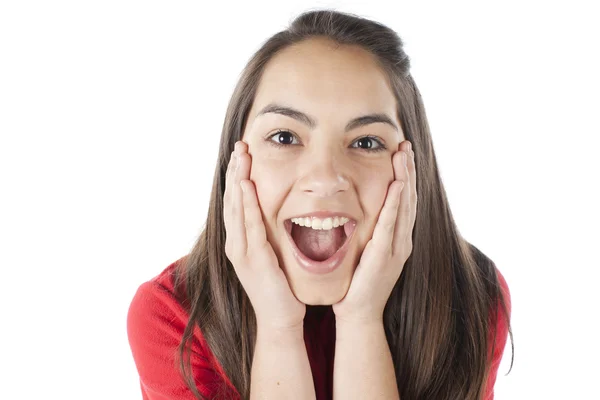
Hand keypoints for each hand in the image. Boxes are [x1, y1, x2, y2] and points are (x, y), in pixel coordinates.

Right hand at [224, 140, 305, 330]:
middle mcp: (236, 244)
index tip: (241, 154)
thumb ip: (268, 233)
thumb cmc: (280, 287)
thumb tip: (275, 212)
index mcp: (239, 241)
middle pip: (233, 200)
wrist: (280, 319)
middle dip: (236, 171)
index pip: (236, 202)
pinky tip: (247, 186)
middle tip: (240, 146)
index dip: (237, 177)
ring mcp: (242, 252)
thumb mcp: (271, 254)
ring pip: (237, 208)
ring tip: (241, 157)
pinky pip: (250, 226)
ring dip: (239, 180)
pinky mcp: (254, 259)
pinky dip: (247, 204)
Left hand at [332, 140, 416, 323]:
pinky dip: (394, 205)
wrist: (358, 312)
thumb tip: (355, 206)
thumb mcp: (365, 249)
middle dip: (408, 170)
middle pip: (409, 199)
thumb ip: (367, 229)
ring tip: (404, 156)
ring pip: (404, 207)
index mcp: (398, 238)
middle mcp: (402, 240)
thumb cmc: (358, 282)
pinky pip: (390, 226)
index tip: (402, 153)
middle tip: (405, 145)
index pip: (404, 201)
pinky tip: (397, 187)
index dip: (405, 176)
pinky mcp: (384, 256)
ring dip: (405, 179)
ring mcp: (396, 249)